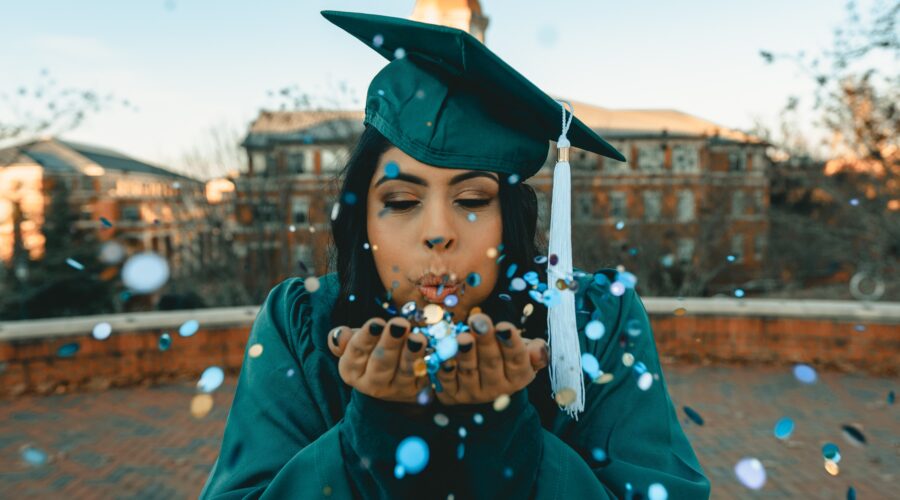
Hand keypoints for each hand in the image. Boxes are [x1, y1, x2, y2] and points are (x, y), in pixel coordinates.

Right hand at [328, 317, 428, 402]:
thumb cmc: (370, 350)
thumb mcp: (355, 342)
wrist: (392, 377)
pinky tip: (435, 350)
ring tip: (418, 338)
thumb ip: (343, 339)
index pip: (356, 353)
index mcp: (351, 371)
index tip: (377, 322)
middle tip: (400, 325)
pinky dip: (431, 364)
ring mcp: (397, 390)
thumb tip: (340, 334)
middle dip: (390, 344)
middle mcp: (372, 385)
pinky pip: (426, 377)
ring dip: (412, 355)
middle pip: (381, 364)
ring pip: (404, 372)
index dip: (366, 338)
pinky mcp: (418, 390)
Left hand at [434, 313, 548, 404]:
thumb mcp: (525, 354)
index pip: (516, 359)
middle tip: (479, 322)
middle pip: (491, 363)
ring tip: (463, 337)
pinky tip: (442, 354)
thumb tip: (537, 350)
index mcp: (518, 376)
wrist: (484, 385)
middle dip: (485, 341)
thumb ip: (535, 351)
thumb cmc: (506, 358)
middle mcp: (497, 388)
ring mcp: (473, 393)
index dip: (510, 343)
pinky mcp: (452, 395)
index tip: (504, 326)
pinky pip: (447, 380)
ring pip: (469, 371)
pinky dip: (445, 367)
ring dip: (465, 354)